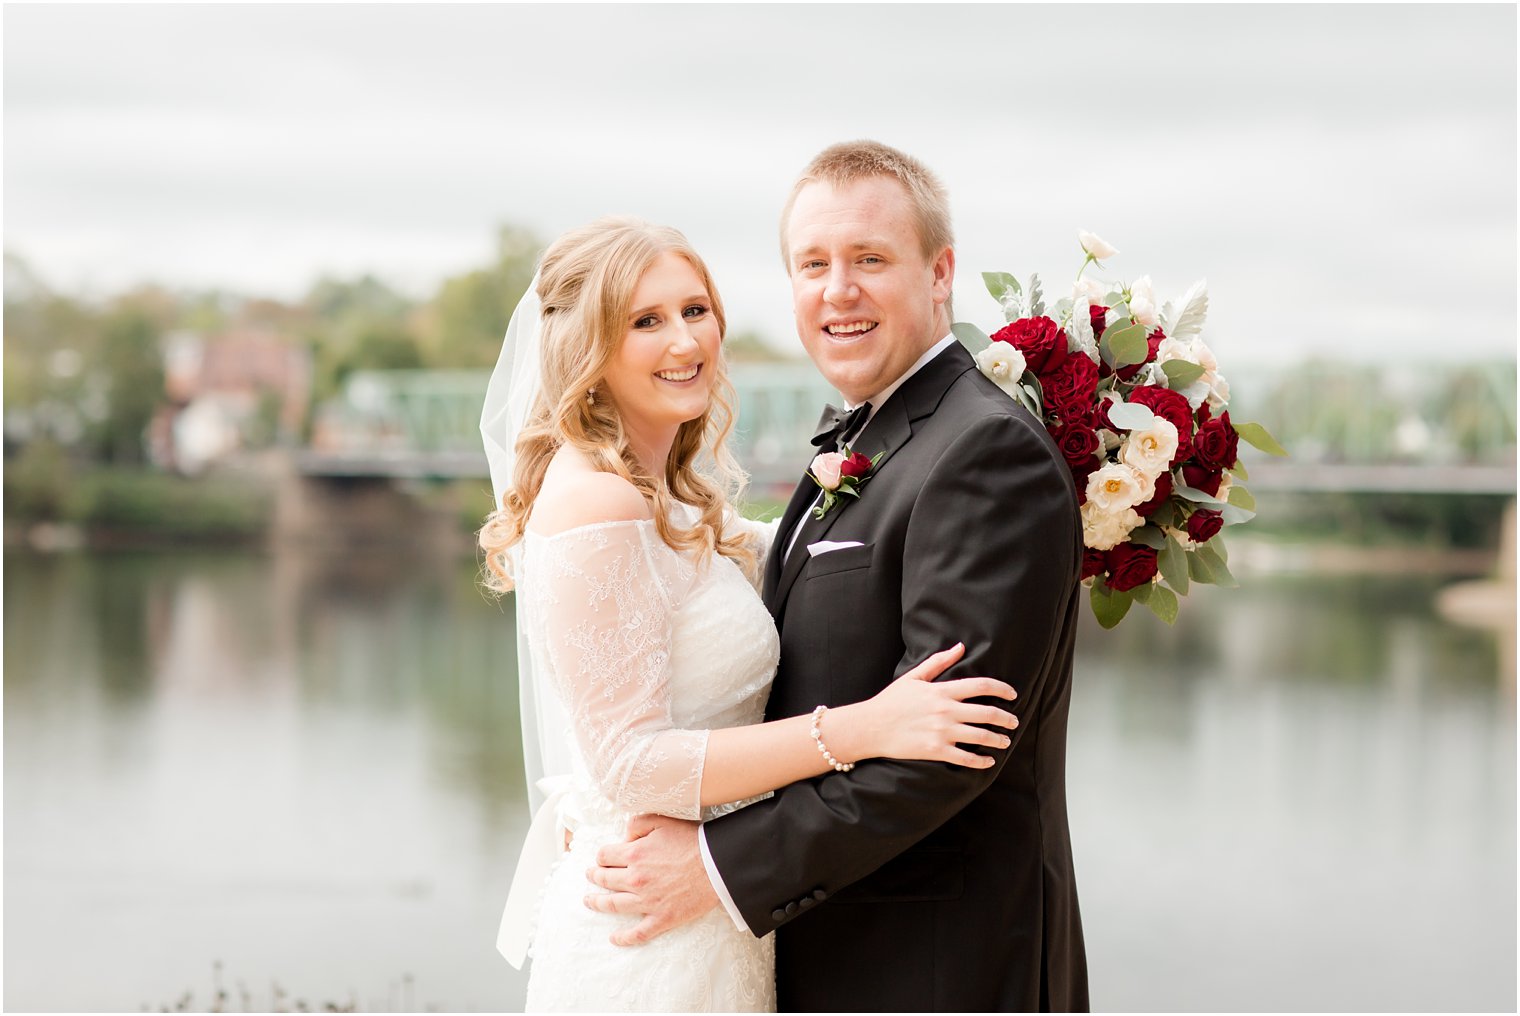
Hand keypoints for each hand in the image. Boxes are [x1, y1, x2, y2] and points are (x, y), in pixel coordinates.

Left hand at [584, 814, 718, 946]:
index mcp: (634, 854)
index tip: (602, 857)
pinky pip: (638, 933)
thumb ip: (637, 824)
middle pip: (604, 879)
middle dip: (594, 876)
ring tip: (589, 901)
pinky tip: (614, 938)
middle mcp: (635, 879)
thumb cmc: (692, 841)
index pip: (604, 856)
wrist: (717, 865)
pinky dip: (623, 938)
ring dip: (597, 903)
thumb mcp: (662, 820)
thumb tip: (623, 836)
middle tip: (590, 876)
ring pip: (613, 905)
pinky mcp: (661, 918)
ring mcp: (647, 901)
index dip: (601, 855)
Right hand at [833, 642, 1017, 768]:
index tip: (1013, 695)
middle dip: (1006, 718)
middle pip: (987, 712)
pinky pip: (965, 758)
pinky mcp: (935, 751)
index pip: (981, 686)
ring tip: (1005, 741)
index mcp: (941, 690)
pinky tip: (988, 761)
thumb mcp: (914, 677)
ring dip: (998, 739)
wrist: (870, 726)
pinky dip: (981, 761)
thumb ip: (939, 662)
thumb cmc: (891, 701)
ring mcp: (941, 732)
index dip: (1002, 689)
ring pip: (981, 736)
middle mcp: (945, 710)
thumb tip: (960, 646)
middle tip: (1014, 722)